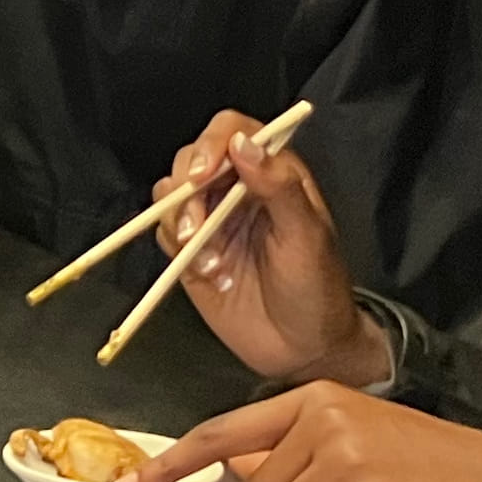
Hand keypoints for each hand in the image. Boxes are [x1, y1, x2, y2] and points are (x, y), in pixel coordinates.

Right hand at [153, 111, 385, 387]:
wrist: (303, 349)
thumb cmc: (317, 289)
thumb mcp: (307, 236)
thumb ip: (279, 186)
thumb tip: (244, 144)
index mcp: (272, 174)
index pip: (233, 132)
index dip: (213, 143)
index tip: (204, 174)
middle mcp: (237, 190)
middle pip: (192, 158)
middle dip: (188, 188)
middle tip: (197, 226)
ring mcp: (211, 220)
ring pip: (171, 194)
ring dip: (181, 222)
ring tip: (209, 261)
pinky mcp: (190, 252)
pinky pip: (164, 232)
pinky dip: (174, 248)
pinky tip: (205, 273)